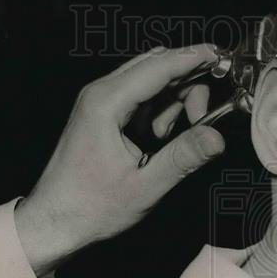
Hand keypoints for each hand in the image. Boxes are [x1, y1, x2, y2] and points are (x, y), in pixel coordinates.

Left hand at [14, 44, 224, 275]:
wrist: (54, 220)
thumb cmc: (90, 207)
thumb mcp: (144, 186)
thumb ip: (182, 157)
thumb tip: (216, 137)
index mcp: (106, 103)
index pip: (158, 65)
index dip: (193, 58)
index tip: (222, 57)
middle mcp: (100, 93)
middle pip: (156, 66)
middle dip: (188, 84)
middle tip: (204, 119)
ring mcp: (100, 102)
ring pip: (151, 82)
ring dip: (174, 102)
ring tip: (173, 140)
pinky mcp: (103, 114)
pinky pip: (141, 99)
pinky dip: (159, 113)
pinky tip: (159, 141)